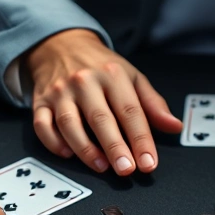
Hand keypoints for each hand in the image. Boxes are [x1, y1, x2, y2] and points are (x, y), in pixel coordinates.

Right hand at [27, 29, 182, 175]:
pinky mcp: (40, 102)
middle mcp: (85, 82)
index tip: (149, 163)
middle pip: (101, 119)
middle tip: (127, 170)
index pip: (130, 111)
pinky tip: (68, 154)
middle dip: (115, 147)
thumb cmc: (102, 67)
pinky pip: (42, 125)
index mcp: (112, 76)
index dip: (141, 140)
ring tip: (102, 167)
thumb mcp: (132, 77)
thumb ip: (153, 104)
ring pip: (70, 124)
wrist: (61, 45)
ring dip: (86, 149)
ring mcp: (60, 92)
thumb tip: (174, 126)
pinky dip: (53, 142)